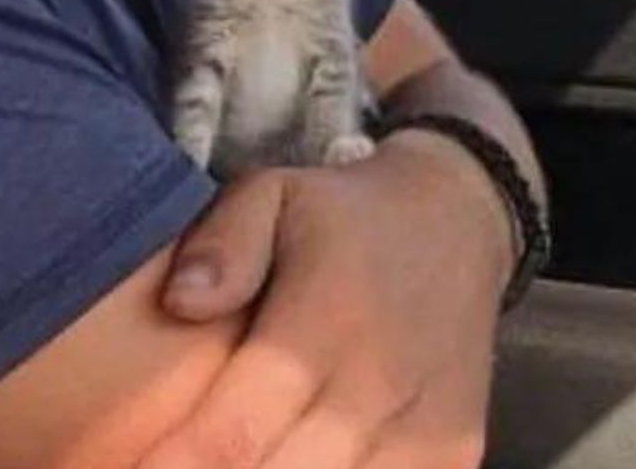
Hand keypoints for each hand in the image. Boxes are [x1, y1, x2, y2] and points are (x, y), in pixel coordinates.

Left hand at [144, 132, 513, 468]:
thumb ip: (224, 244)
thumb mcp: (272, 193)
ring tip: (218, 461)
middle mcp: (380, 387)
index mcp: (325, 320)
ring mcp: (428, 432)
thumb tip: (179, 304)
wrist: (456, 224)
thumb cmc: (337, 214)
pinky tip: (279, 464)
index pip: (238, 431)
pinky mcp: (455, 455)